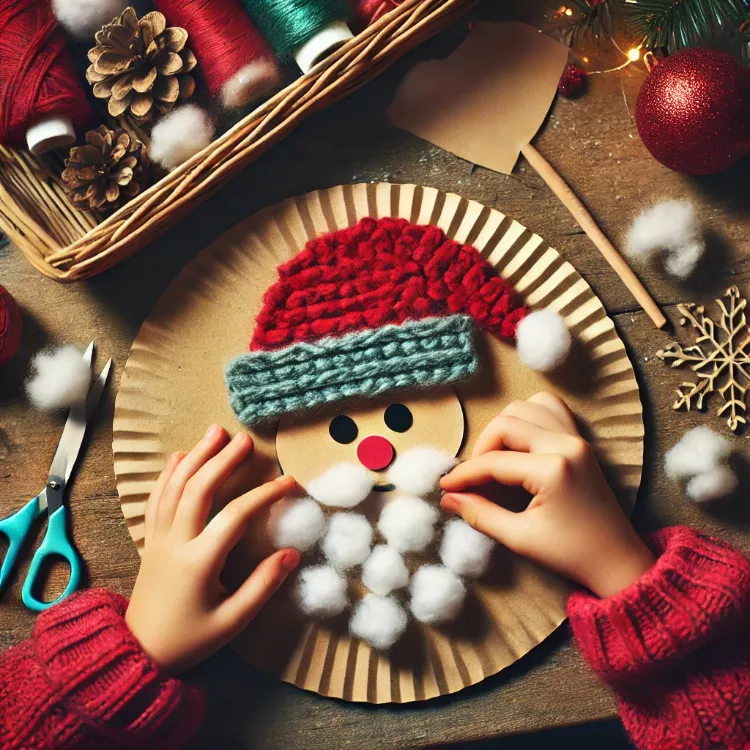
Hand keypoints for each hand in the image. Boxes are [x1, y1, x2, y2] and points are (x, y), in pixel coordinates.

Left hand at [126, 425, 299, 673]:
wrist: (139, 650)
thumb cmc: (190, 638)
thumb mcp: (232, 622)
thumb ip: (262, 586)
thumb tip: (291, 553)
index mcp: (199, 562)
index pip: (235, 517)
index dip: (264, 495)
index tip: (289, 482)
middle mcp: (176, 542)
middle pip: (199, 489)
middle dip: (223, 460)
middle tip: (246, 440)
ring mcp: (159, 538)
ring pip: (175, 487)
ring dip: (196, 456)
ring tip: (215, 432)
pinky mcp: (150, 539)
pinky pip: (156, 498)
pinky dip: (167, 474)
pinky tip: (179, 456)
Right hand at [440, 393, 654, 597]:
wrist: (617, 560)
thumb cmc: (571, 554)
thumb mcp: (520, 538)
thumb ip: (480, 514)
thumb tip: (448, 498)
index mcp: (553, 469)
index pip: (494, 461)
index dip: (464, 474)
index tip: (445, 486)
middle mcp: (566, 444)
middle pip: (506, 423)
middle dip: (481, 448)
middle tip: (473, 477)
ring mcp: (577, 438)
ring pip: (525, 407)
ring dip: (502, 428)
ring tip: (494, 458)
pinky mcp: (581, 439)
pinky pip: (549, 408)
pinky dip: (528, 415)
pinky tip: (518, 441)